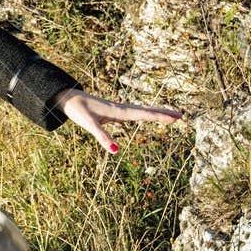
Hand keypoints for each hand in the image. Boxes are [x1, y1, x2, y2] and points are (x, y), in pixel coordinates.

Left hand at [51, 84, 185, 154]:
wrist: (68, 98)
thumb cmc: (78, 110)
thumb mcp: (88, 124)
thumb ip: (102, 137)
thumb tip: (115, 152)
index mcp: (118, 111)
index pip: (143, 114)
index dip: (159, 117)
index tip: (175, 118)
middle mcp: (121, 109)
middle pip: (146, 111)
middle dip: (163, 113)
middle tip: (181, 115)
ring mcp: (119, 110)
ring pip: (142, 110)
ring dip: (157, 113)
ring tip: (172, 115)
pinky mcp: (115, 112)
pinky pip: (136, 113)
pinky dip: (146, 114)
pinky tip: (148, 116)